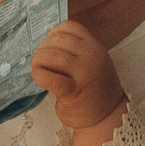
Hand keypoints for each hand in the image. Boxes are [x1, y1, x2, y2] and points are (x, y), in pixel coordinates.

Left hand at [29, 21, 124, 138]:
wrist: (107, 118)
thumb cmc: (94, 91)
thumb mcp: (91, 63)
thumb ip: (75, 52)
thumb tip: (46, 45)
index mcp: (95, 46)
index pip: (69, 27)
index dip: (53, 34)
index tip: (48, 47)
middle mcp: (92, 55)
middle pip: (58, 39)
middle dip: (43, 48)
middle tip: (40, 61)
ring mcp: (84, 72)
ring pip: (52, 55)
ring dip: (38, 60)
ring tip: (38, 69)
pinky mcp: (73, 91)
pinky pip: (50, 77)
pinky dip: (39, 75)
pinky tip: (39, 79)